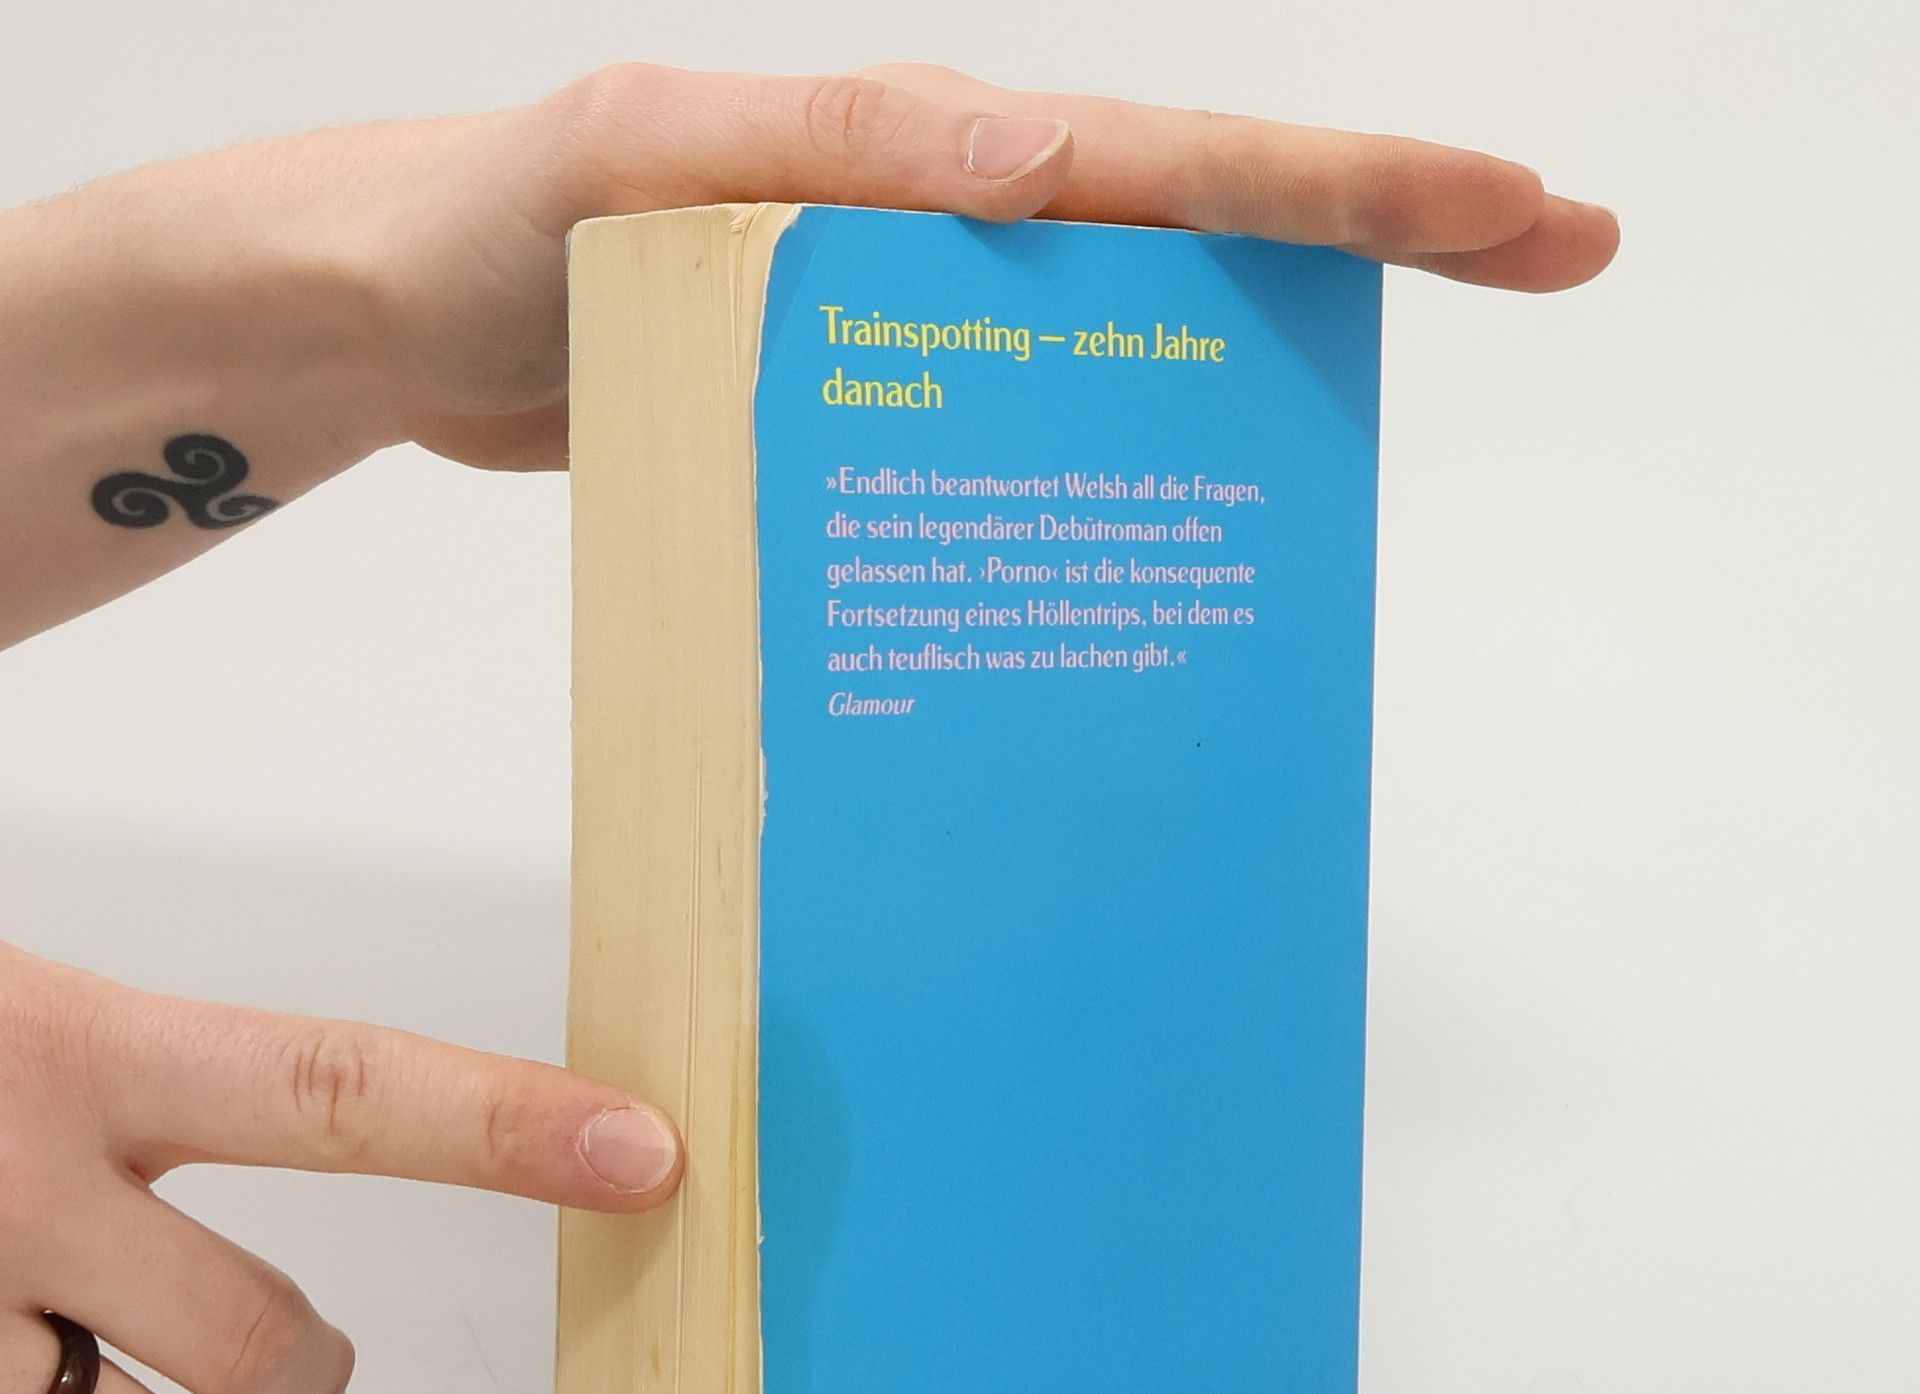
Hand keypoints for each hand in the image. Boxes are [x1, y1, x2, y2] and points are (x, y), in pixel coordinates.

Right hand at [0, 943, 680, 1393]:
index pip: (340, 1091)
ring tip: (64, 1374)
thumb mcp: (20, 1020)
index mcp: (88, 1055)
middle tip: (308, 1372)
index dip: (504, 1128)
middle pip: (262, 1334)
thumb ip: (142, 1083)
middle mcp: (27, 1187)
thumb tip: (289, 1107)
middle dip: (307, 1377)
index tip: (638, 1153)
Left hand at [362, 62, 1619, 468]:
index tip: (1511, 208)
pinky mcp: (876, 416)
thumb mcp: (648, 160)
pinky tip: (1147, 556)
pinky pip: (1020, 438)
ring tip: (1370, 459)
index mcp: (925, 160)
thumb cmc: (504, 224)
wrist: (416, 322)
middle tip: (1544, 262)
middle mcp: (950, 237)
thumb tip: (1038, 157)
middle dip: (1373, 244)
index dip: (1347, 187)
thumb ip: (827, 156)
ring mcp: (924, 333)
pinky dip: (1101, 477)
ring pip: (1127, 350)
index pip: (1174, 163)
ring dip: (1254, 383)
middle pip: (1198, 240)